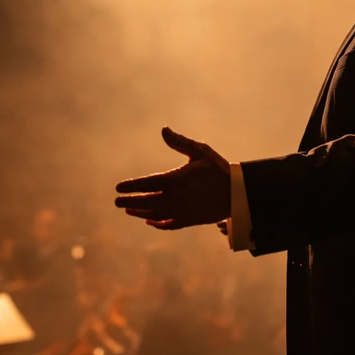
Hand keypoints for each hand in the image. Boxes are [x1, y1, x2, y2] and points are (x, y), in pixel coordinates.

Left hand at [115, 127, 230, 229]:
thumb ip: (180, 142)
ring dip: (140, 212)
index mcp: (177, 179)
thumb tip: (163, 130)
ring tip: (128, 210)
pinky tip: (149, 221)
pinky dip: (157, 224)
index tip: (118, 187)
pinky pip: (169, 224)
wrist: (237, 193)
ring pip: (155, 214)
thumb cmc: (218, 169)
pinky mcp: (189, 221)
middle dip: (130, 201)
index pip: (148, 183)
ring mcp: (183, 211)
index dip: (132, 186)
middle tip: (117, 202)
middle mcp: (177, 198)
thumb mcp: (200, 151)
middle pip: (148, 201)